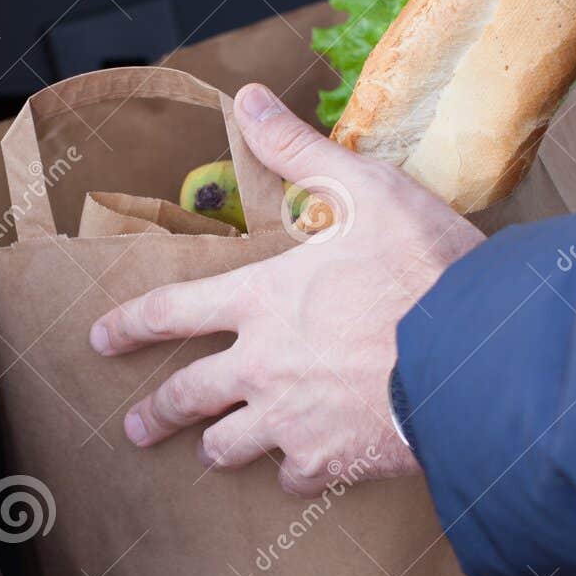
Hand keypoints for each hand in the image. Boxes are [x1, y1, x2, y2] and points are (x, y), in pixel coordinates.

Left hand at [89, 84, 484, 496]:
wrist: (474, 354)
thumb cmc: (423, 268)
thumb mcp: (365, 191)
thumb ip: (300, 150)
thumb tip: (249, 99)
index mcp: (261, 301)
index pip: (171, 312)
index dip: (129, 326)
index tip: (101, 340)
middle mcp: (262, 366)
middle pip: (186, 397)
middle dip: (155, 414)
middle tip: (137, 428)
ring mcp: (291, 420)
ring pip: (228, 447)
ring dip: (215, 448)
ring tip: (210, 452)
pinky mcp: (330, 460)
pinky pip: (291, 476)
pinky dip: (290, 473)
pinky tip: (297, 470)